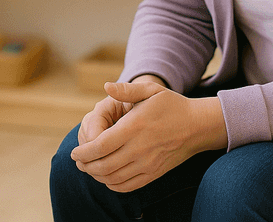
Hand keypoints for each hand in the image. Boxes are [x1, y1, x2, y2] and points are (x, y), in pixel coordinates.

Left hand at [71, 80, 226, 192]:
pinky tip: (106, 177)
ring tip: (88, 168)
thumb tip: (105, 86)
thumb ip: (127, 90)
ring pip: (114, 178)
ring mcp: (148, 164)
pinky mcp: (154, 174)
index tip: (74, 152)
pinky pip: (128, 186)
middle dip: (86, 165)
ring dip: (96, 175)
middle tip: (78, 160)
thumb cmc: (172, 105)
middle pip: (104, 165)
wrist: (198, 126)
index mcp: (135, 127)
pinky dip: (112, 184)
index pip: (102, 145)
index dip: (84, 152)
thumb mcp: (151, 90)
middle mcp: (140, 148)